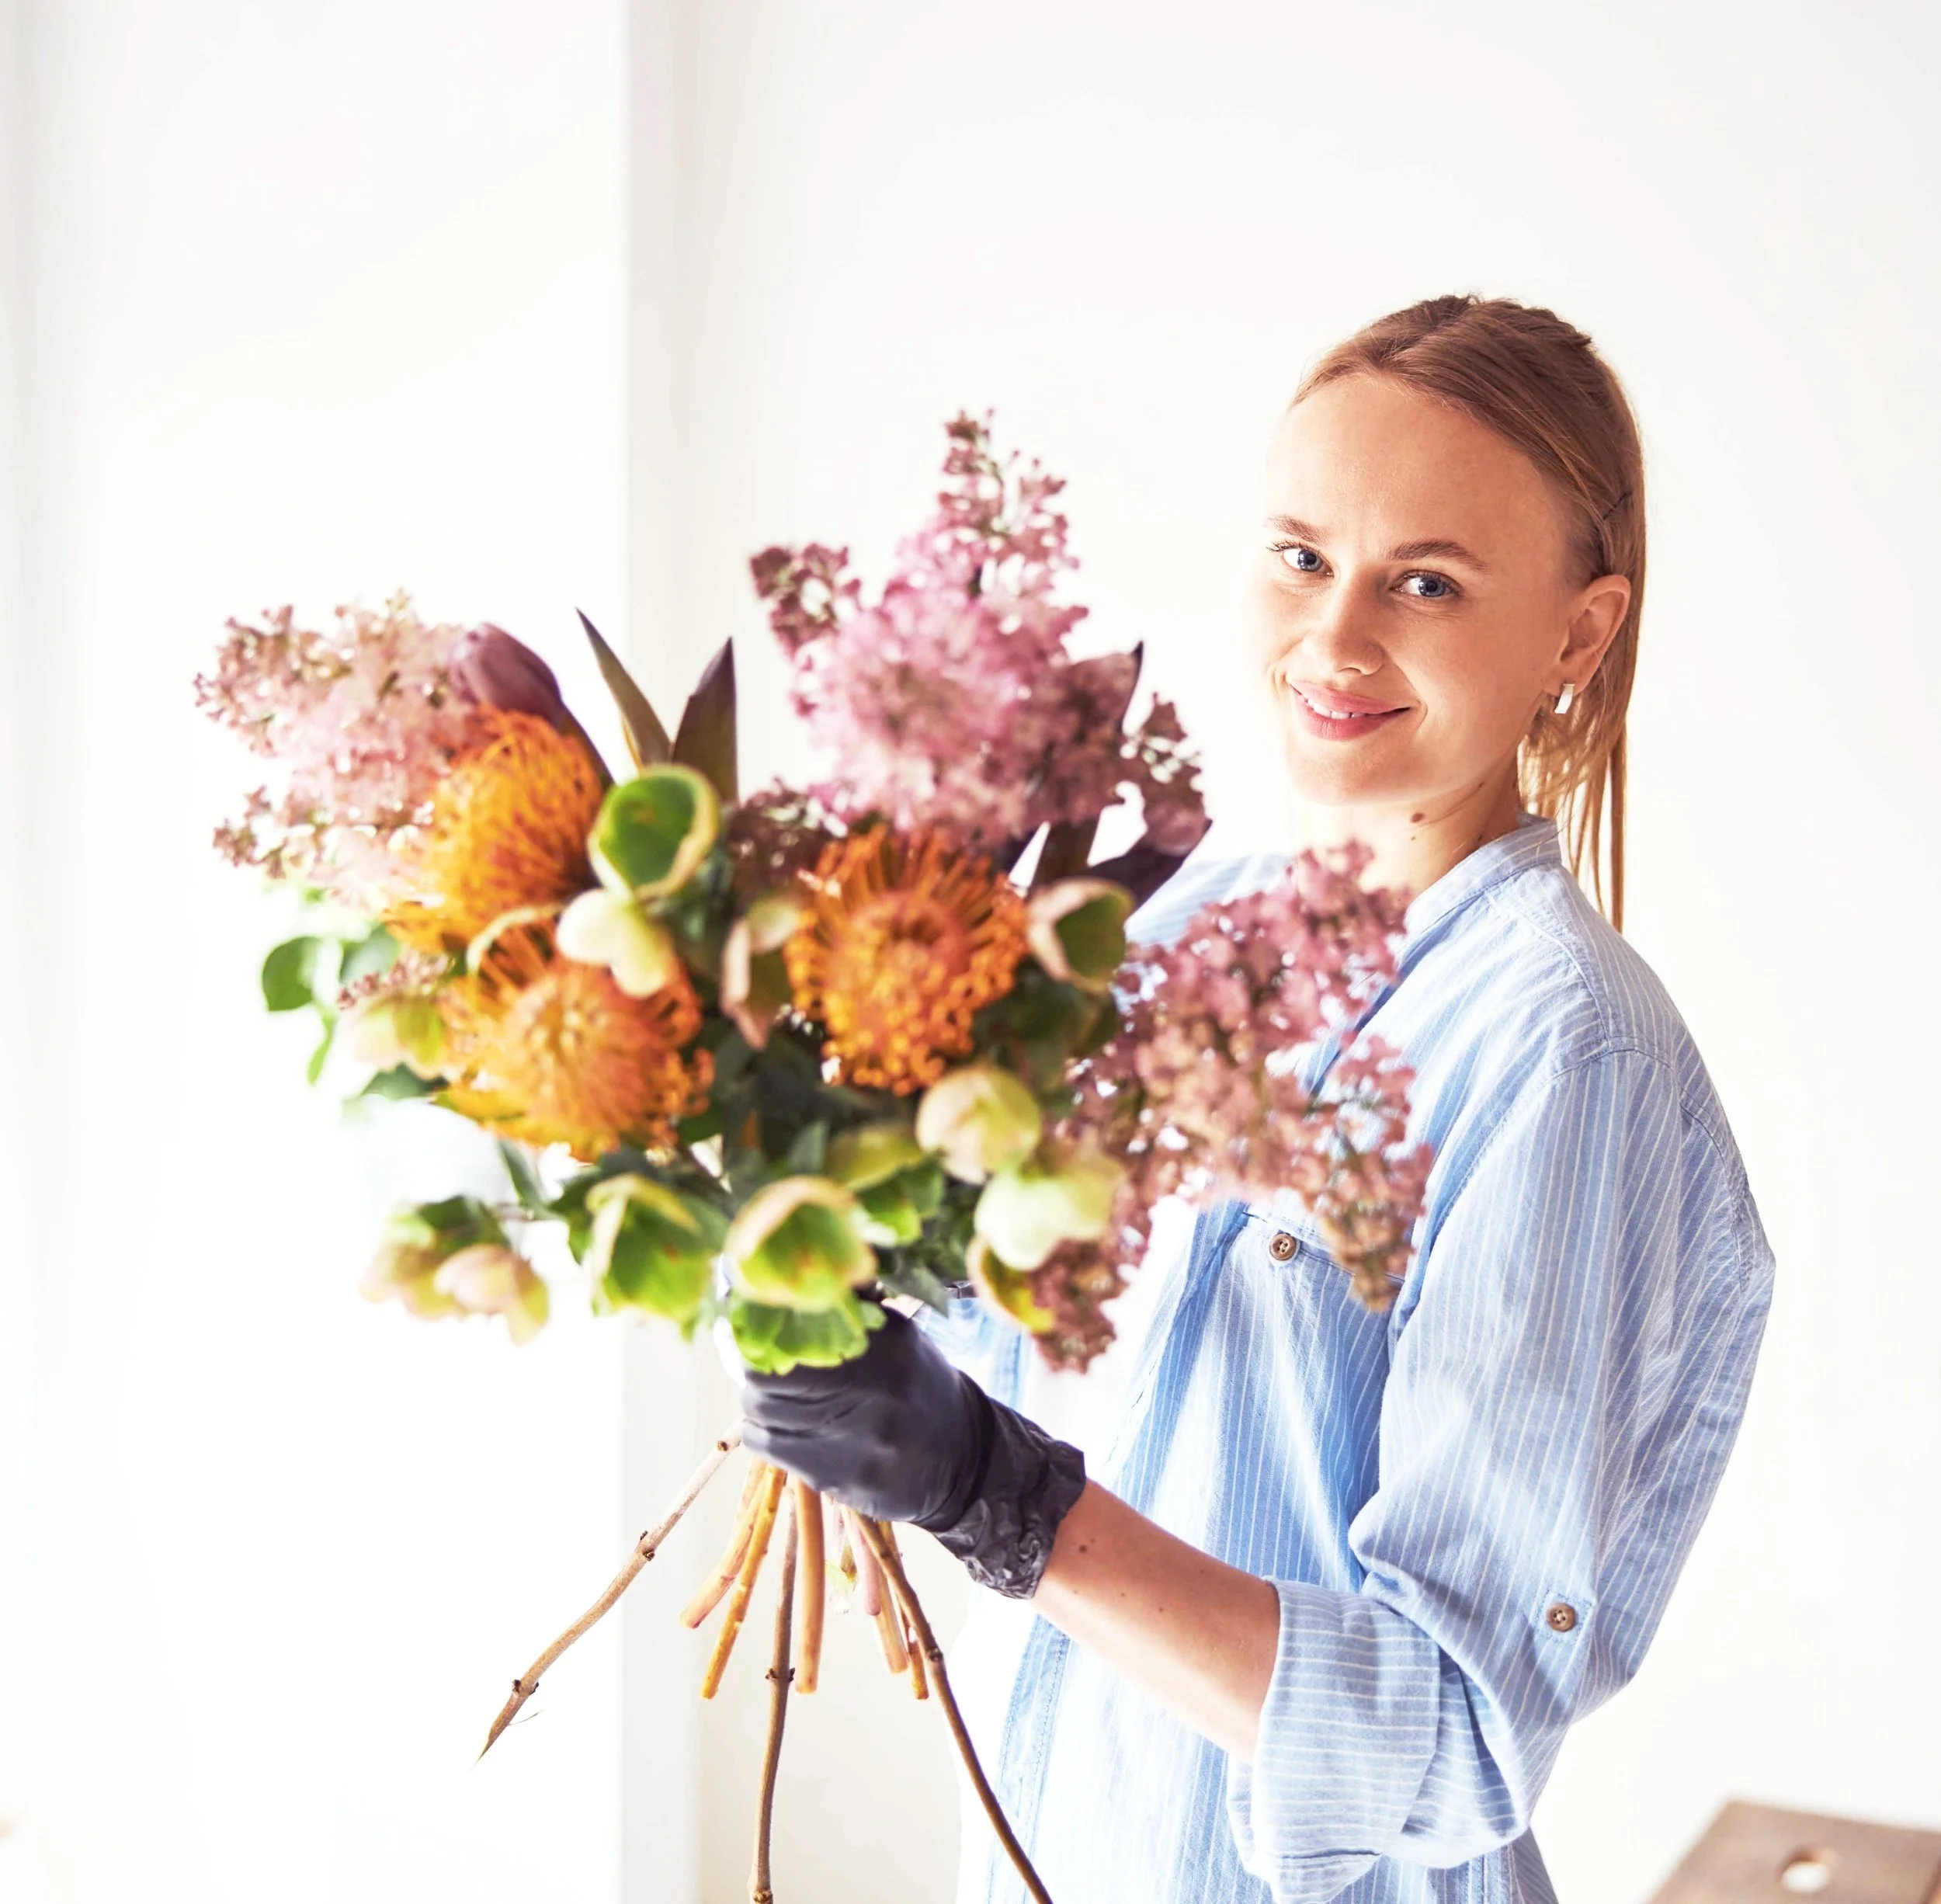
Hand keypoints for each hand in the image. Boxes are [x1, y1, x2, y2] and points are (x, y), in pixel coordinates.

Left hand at [738, 1308, 993, 1530]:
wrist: (958, 1456)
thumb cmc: (917, 1384)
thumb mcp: (898, 1336)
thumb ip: (851, 1309)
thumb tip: (795, 1284)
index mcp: (886, 1347)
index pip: (795, 1334)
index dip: (766, 1329)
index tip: (761, 1325)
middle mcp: (870, 1394)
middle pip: (768, 1376)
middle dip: (757, 1367)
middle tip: (765, 1363)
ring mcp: (852, 1441)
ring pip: (760, 1413)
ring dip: (759, 1400)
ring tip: (776, 1395)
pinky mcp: (836, 1478)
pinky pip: (768, 1447)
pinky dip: (765, 1432)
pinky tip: (784, 1426)